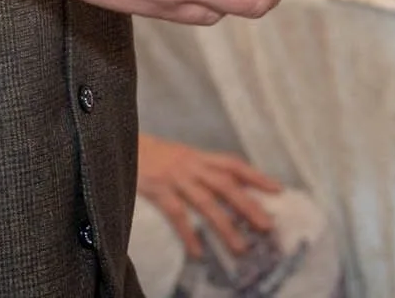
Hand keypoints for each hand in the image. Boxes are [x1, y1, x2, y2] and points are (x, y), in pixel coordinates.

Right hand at [135, 132, 282, 259]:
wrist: (117, 142)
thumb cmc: (149, 154)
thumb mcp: (178, 156)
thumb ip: (199, 168)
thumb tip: (226, 186)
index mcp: (197, 156)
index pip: (232, 164)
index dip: (256, 176)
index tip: (278, 190)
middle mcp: (190, 164)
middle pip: (226, 185)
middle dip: (248, 205)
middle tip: (267, 227)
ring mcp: (174, 177)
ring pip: (205, 202)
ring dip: (225, 226)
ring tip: (240, 248)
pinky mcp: (156, 188)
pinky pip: (176, 213)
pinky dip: (188, 233)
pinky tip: (198, 252)